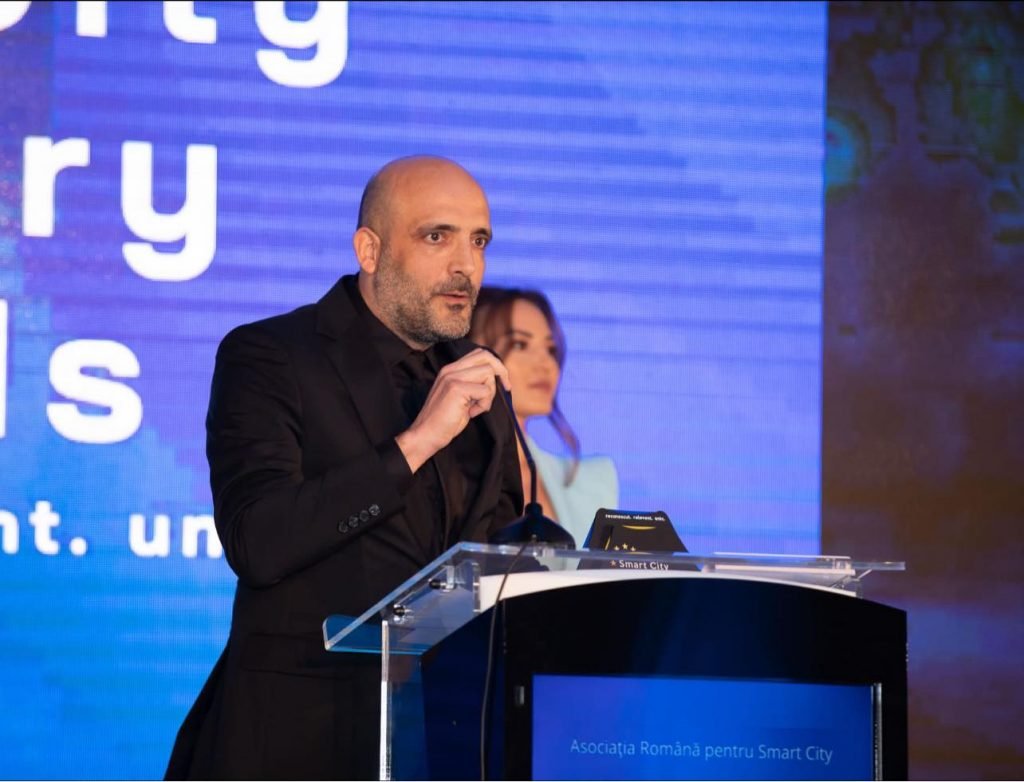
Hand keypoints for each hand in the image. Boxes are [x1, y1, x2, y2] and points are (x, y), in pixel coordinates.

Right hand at [395, 349, 510, 472]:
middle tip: (506, 388)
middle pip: (486, 356)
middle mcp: (451, 369)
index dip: (496, 365)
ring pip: (488, 373)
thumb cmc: (445, 420)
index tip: (503, 382)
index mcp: (451, 369)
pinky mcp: (456, 389)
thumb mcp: (461, 396)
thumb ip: (474, 384)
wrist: (426, 434)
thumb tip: (498, 380)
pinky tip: (471, 413)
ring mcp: (452, 377)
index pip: (479, 354)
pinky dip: (484, 405)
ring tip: (476, 407)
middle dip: (501, 371)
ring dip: (490, 394)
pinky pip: (485, 391)